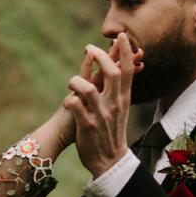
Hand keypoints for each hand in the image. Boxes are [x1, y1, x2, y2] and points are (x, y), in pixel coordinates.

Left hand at [64, 35, 132, 177]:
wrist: (109, 161)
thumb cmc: (111, 131)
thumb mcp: (120, 108)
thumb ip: (118, 88)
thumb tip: (118, 68)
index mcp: (123, 99)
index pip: (127, 70)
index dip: (125, 51)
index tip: (122, 35)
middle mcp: (114, 104)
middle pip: (111, 73)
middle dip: (101, 57)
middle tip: (89, 48)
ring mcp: (101, 115)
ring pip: (88, 88)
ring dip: (77, 81)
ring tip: (72, 83)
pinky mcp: (87, 126)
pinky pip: (75, 106)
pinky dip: (69, 100)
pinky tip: (68, 102)